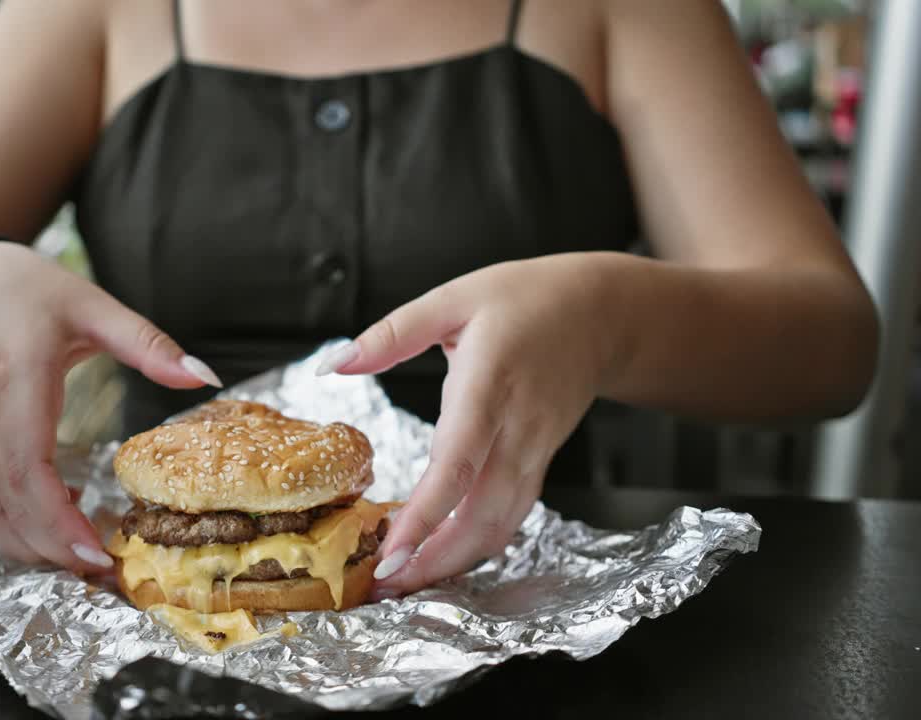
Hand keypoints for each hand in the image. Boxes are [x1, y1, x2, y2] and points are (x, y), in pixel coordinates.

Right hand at [0, 242, 220, 573]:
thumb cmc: (30, 292)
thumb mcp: (94, 305)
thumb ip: (148, 343)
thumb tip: (204, 377)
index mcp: (17, 381)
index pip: (28, 466)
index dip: (56, 517)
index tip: (96, 550)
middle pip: (9, 501)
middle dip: (52, 546)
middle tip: (104, 573)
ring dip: (29, 545)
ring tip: (84, 560)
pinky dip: (15, 528)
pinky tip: (60, 524)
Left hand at [318, 255, 613, 596]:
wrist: (603, 314)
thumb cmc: (527, 299)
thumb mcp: (454, 298)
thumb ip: (391, 334)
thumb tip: (333, 364)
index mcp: (489, 386)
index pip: (456, 465)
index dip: (425, 515)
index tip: (390, 551)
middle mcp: (516, 431)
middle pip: (479, 516)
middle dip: (432, 561)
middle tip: (382, 586)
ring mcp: (533, 453)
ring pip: (498, 527)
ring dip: (452, 563)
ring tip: (401, 584)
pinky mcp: (539, 464)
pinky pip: (510, 518)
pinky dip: (475, 547)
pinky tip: (439, 559)